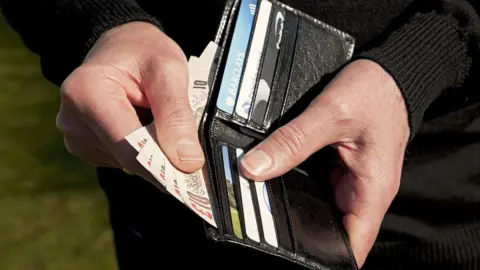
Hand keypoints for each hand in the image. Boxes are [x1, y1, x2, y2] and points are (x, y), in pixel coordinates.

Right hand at [56, 22, 203, 178]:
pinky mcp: (83, 145)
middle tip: (186, 144)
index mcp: (87, 93)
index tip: (192, 176)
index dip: (164, 167)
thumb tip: (188, 163)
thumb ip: (177, 117)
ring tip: (154, 118)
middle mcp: (72, 117)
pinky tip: (141, 125)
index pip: (130, 149)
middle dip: (161, 157)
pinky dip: (140, 149)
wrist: (124, 45)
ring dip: (150, 150)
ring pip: (126, 163)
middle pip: (127, 159)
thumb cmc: (145, 53)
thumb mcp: (169, 72)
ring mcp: (74, 134)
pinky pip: (120, 160)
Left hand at [239, 60, 409, 266]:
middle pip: (331, 229)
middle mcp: (363, 191)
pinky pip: (317, 186)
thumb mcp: (330, 115)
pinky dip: (299, 184)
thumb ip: (292, 142)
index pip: (353, 245)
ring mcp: (351, 180)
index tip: (294, 252)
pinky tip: (279, 178)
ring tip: (267, 198)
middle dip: (301, 228)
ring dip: (297, 206)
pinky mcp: (341, 168)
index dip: (325, 255)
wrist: (390, 73)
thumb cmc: (375, 92)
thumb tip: (255, 167)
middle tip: (266, 218)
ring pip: (320, 207)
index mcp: (372, 190)